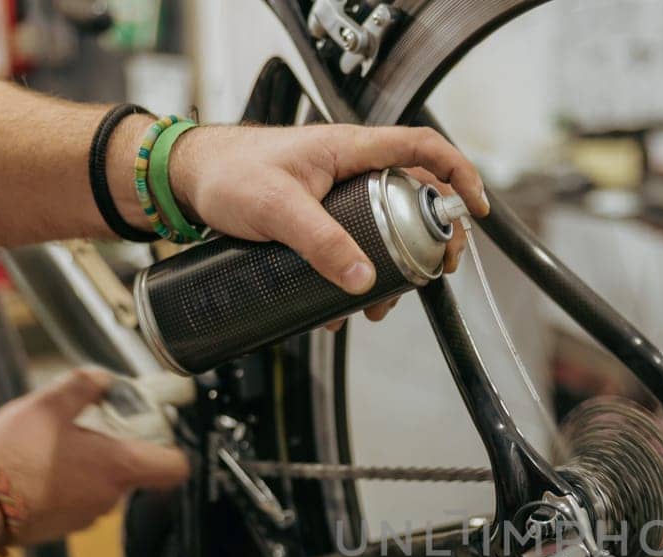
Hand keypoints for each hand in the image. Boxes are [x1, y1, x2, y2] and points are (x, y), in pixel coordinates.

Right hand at [0, 369, 190, 544]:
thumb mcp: (48, 405)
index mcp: (119, 466)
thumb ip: (82, 386)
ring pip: (99, 485)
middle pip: (131, 471)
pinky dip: (60, 485)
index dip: (171, 448)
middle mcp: (110, 497)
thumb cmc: (14, 458)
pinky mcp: (61, 527)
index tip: (153, 431)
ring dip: (82, 466)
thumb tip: (101, 378)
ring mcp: (86, 516)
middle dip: (110, 448)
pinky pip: (72, 500)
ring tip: (47, 448)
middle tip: (82, 428)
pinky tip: (33, 469)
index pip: (175, 467)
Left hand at [165, 124, 489, 323]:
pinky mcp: (322, 220)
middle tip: (439, 268)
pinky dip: (360, 274)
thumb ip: (320, 242)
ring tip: (385, 302)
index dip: (458, 174)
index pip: (421, 148)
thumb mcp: (276, 209)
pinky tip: (348, 302)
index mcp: (350, 150)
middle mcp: (351, 169)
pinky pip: (356, 244)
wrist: (187, 180)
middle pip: (414, 196)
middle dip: (433, 236)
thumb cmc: (226, 173)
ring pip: (387, 227)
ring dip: (395, 266)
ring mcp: (338, 195)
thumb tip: (362, 279)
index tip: (475, 209)